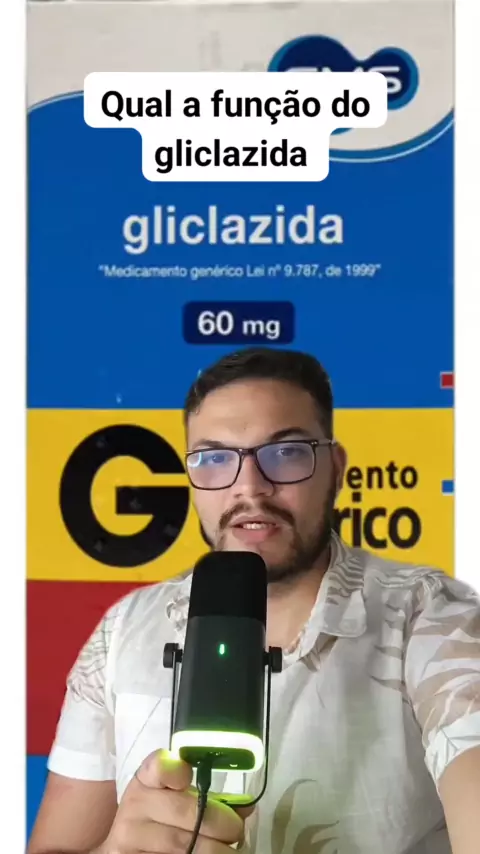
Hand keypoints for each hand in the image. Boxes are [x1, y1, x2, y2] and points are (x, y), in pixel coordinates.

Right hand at [99, 749, 253, 852]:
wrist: (127, 847)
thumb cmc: (160, 818)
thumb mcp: (178, 799)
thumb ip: (208, 798)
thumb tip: (246, 808)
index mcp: (146, 781)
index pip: (160, 767)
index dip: (178, 770)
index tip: (190, 777)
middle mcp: (134, 807)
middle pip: (185, 812)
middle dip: (220, 824)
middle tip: (236, 831)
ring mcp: (129, 838)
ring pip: (184, 845)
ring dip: (216, 851)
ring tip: (229, 851)